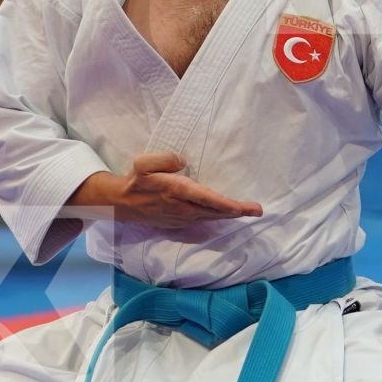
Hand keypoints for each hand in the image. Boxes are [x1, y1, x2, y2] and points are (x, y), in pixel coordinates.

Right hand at [75, 152, 262, 229]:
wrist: (122, 204)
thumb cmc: (136, 180)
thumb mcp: (143, 162)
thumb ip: (164, 159)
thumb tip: (183, 161)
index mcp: (177, 192)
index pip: (207, 199)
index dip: (227, 205)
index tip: (243, 208)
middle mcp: (183, 208)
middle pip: (216, 212)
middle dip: (238, 211)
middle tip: (258, 211)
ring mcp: (182, 218)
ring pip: (212, 217)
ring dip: (230, 215)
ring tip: (248, 211)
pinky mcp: (180, 222)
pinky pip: (204, 220)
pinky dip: (218, 217)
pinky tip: (227, 214)